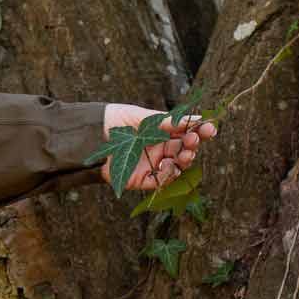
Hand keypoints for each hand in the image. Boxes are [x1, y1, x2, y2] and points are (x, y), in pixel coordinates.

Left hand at [101, 104, 218, 192]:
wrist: (89, 136)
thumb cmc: (115, 121)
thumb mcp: (143, 118)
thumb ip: (168, 122)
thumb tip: (196, 120)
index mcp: (160, 132)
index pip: (185, 133)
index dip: (199, 132)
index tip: (210, 129)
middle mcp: (158, 149)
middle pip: (184, 150)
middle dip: (193, 145)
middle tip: (195, 139)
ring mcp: (151, 164)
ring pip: (177, 166)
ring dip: (185, 160)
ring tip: (185, 152)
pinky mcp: (141, 179)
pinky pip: (161, 180)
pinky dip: (168, 174)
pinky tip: (168, 165)